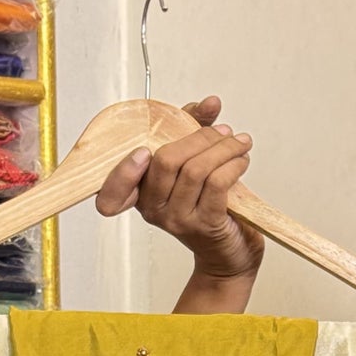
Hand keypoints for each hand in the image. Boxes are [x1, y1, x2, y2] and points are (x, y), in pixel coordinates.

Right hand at [95, 95, 263, 289]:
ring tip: (240, 144)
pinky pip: (216, 183)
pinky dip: (232, 165)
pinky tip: (242, 161)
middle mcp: (154, 210)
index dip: (123, 171)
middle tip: (224, 133)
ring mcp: (179, 220)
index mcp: (142, 194)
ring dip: (224, 149)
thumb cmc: (210, 205)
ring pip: (196, 169)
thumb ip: (195, 127)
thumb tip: (210, 103)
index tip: (143, 151)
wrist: (230, 252)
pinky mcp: (205, 225)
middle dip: (200, 138)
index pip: (113, 191)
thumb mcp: (195, 160)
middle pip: (166, 161)